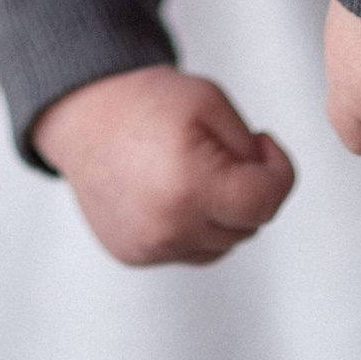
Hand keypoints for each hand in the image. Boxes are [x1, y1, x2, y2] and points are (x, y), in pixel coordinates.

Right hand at [29, 68, 295, 265]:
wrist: (83, 115)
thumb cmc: (146, 103)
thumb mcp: (213, 103)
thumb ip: (251, 151)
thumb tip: (265, 190)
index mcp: (189, 187)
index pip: (265, 204)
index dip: (278, 172)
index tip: (264, 145)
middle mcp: (167, 228)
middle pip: (246, 226)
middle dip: (247, 188)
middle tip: (222, 150)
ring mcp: (148, 248)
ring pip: (221, 244)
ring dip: (221, 213)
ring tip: (192, 170)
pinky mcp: (134, 256)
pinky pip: (188, 249)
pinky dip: (191, 225)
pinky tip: (170, 191)